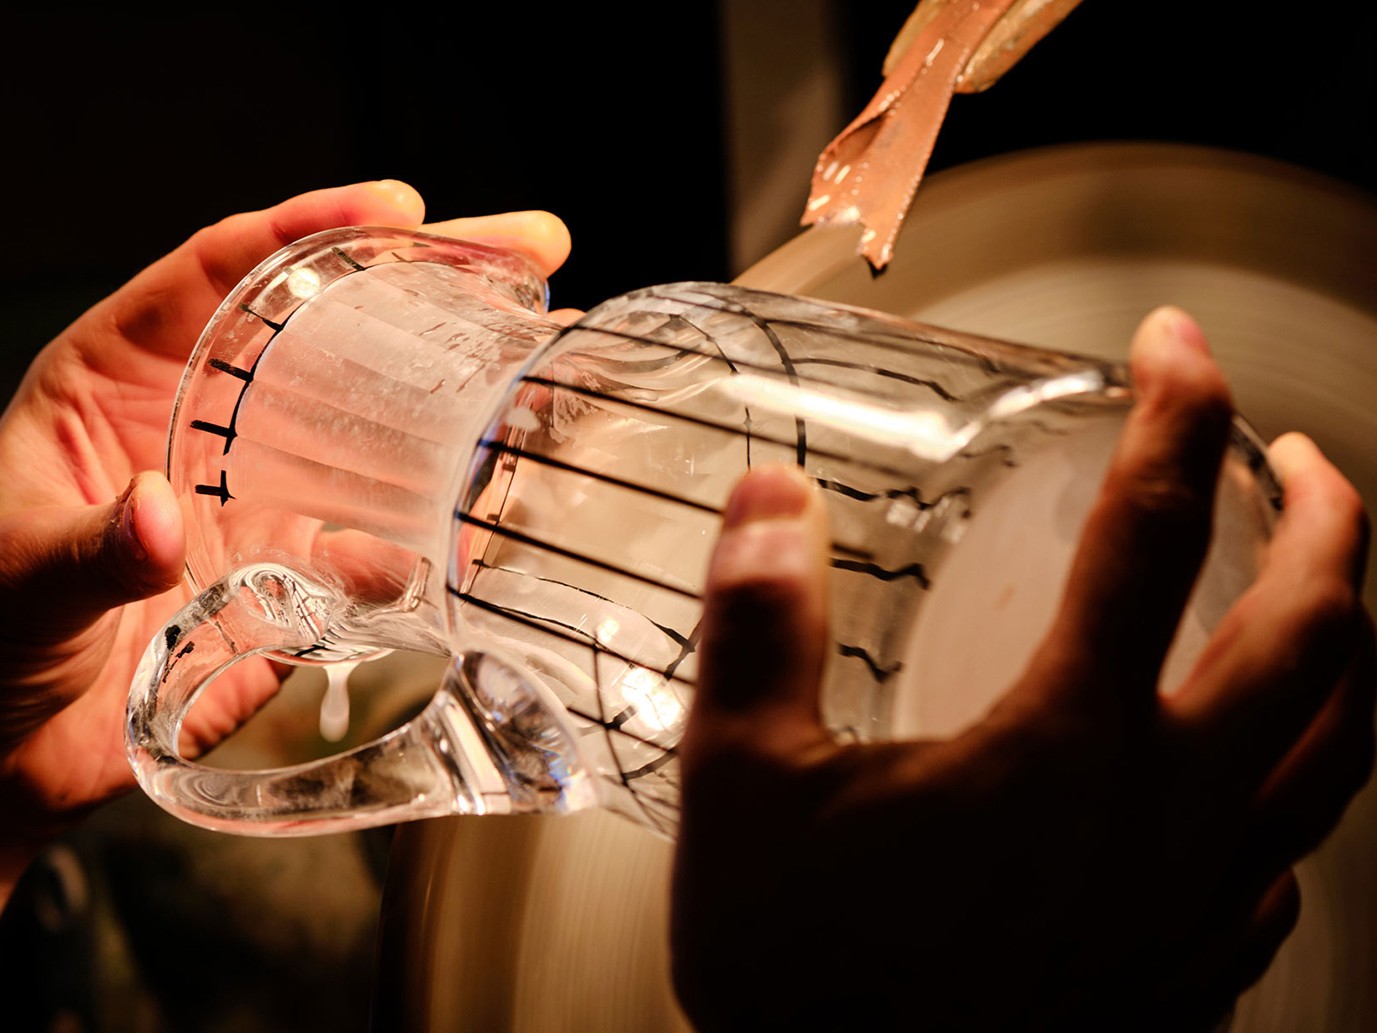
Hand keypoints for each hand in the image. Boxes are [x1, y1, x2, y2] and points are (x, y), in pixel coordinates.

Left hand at [0, 182, 570, 902]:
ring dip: (456, 408)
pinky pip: (379, 544)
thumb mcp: (11, 575)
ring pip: (373, 428)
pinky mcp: (298, 573)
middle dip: (435, 283)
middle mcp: (207, 424)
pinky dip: (430, 544)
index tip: (397, 208)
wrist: (14, 755)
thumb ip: (80, 551)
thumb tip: (158, 519)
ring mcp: (262, 496)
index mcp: (119, 380)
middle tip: (530, 250)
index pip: (221, 270)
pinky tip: (471, 538)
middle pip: (331, 329)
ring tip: (538, 377)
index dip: (312, 227)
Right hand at [670, 307, 1374, 1030]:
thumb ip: (757, 631)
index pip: (1153, 531)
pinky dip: (1293, 777)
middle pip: (1317, 629)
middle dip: (1326, 514)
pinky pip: (1292, 852)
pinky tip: (1249, 773)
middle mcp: (1165, 815)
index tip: (1174, 345)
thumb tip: (766, 503)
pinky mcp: (1196, 973)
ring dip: (1348, 637)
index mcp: (1064, 745)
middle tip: (1293, 457)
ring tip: (1324, 583)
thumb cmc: (802, 984)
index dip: (1177, 413)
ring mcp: (1200, 902)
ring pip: (1346, 743)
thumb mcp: (743, 791)